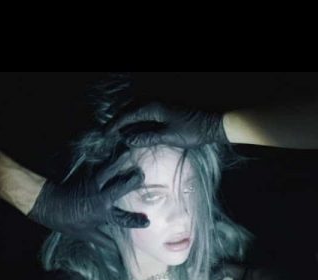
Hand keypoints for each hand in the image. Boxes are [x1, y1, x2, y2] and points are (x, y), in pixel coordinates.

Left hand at [27, 166, 148, 250]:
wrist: (48, 204)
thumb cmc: (67, 222)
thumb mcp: (85, 234)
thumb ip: (102, 240)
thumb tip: (116, 250)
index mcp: (103, 214)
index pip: (124, 219)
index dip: (136, 221)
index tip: (147, 221)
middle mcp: (101, 198)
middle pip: (120, 187)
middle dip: (132, 181)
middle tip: (141, 175)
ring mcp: (93, 184)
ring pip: (109, 171)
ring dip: (120, 162)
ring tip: (129, 154)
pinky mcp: (85, 176)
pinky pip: (97, 165)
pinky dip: (104, 158)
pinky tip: (111, 150)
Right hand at [106, 102, 227, 149]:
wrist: (213, 123)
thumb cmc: (193, 131)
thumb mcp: (169, 137)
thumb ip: (147, 137)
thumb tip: (127, 139)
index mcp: (152, 107)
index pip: (126, 116)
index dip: (114, 125)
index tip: (104, 134)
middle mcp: (154, 102)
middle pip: (129, 110)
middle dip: (117, 122)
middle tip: (107, 134)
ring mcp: (160, 104)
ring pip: (136, 111)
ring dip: (126, 121)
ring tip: (118, 133)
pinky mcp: (165, 109)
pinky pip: (145, 113)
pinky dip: (137, 121)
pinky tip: (135, 130)